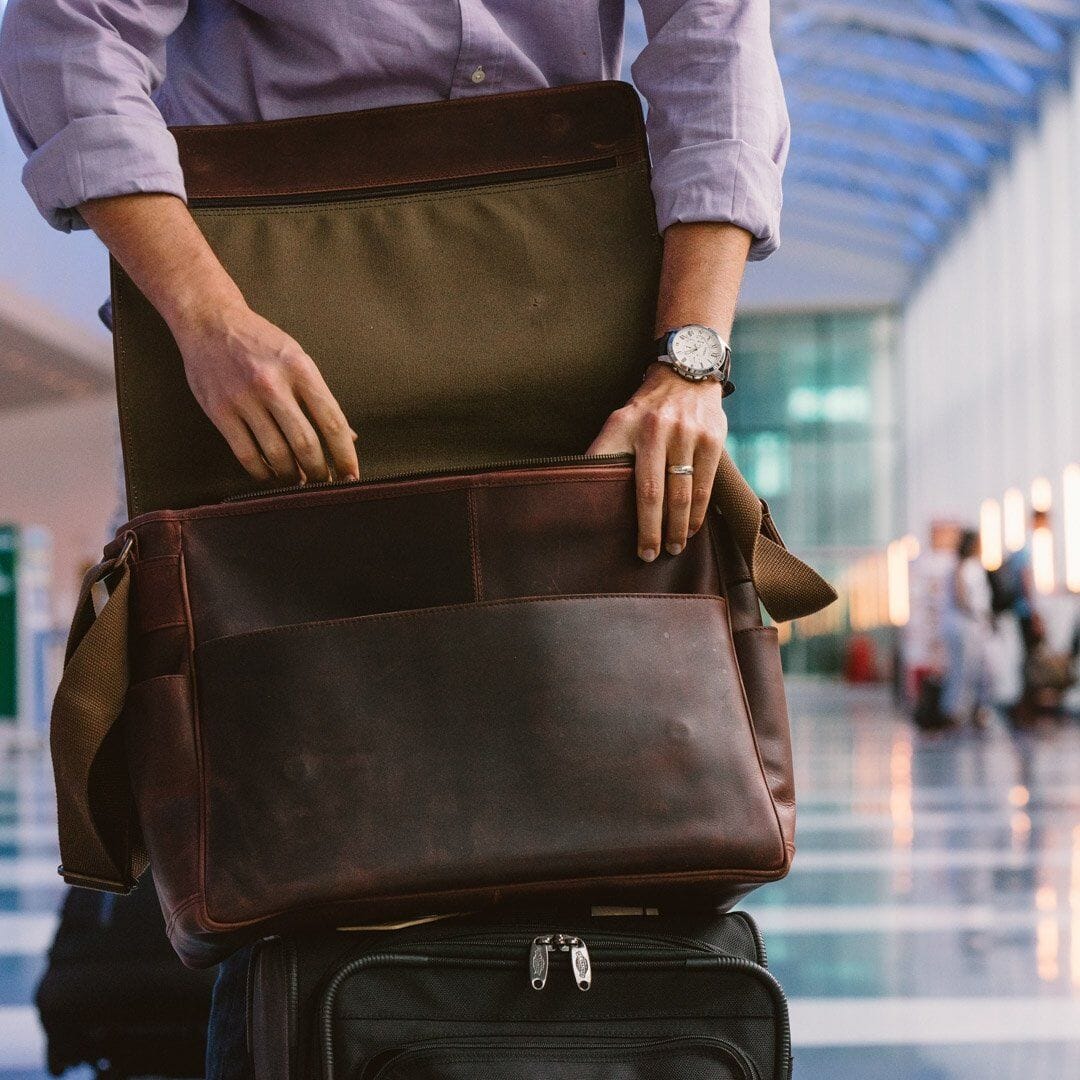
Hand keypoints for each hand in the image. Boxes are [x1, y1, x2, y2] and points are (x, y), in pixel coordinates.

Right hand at [173, 299, 359, 485]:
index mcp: (300, 369)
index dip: (345, 455)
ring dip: (292, 477)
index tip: (351, 475)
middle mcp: (273, 384)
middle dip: (320, 472)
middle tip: (325, 483)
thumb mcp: (298, 359)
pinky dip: (262, 473)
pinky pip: (246, 454)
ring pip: (276, 454)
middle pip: (305, 443)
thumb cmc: (261, 343)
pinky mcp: (219, 410)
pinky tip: (271, 475)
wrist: (209, 322)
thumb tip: (349, 437)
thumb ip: (321, 399)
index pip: (332, 422)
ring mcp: (244, 398)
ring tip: (299, 482)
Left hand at [587, 361, 726, 560]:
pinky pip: (704, 485)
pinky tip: (692, 529)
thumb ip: (606, 452)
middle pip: (650, 492)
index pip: (608, 469)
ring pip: (680, 493)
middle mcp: (655, 429)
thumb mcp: (620, 421)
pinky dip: (697, 512)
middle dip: (649, 529)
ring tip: (672, 548)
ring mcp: (686, 434)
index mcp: (624, 425)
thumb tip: (581, 493)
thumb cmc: (648, 409)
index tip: (607, 533)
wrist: (689, 372)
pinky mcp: (711, 439)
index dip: (604, 502)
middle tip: (647, 556)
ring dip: (677, 527)